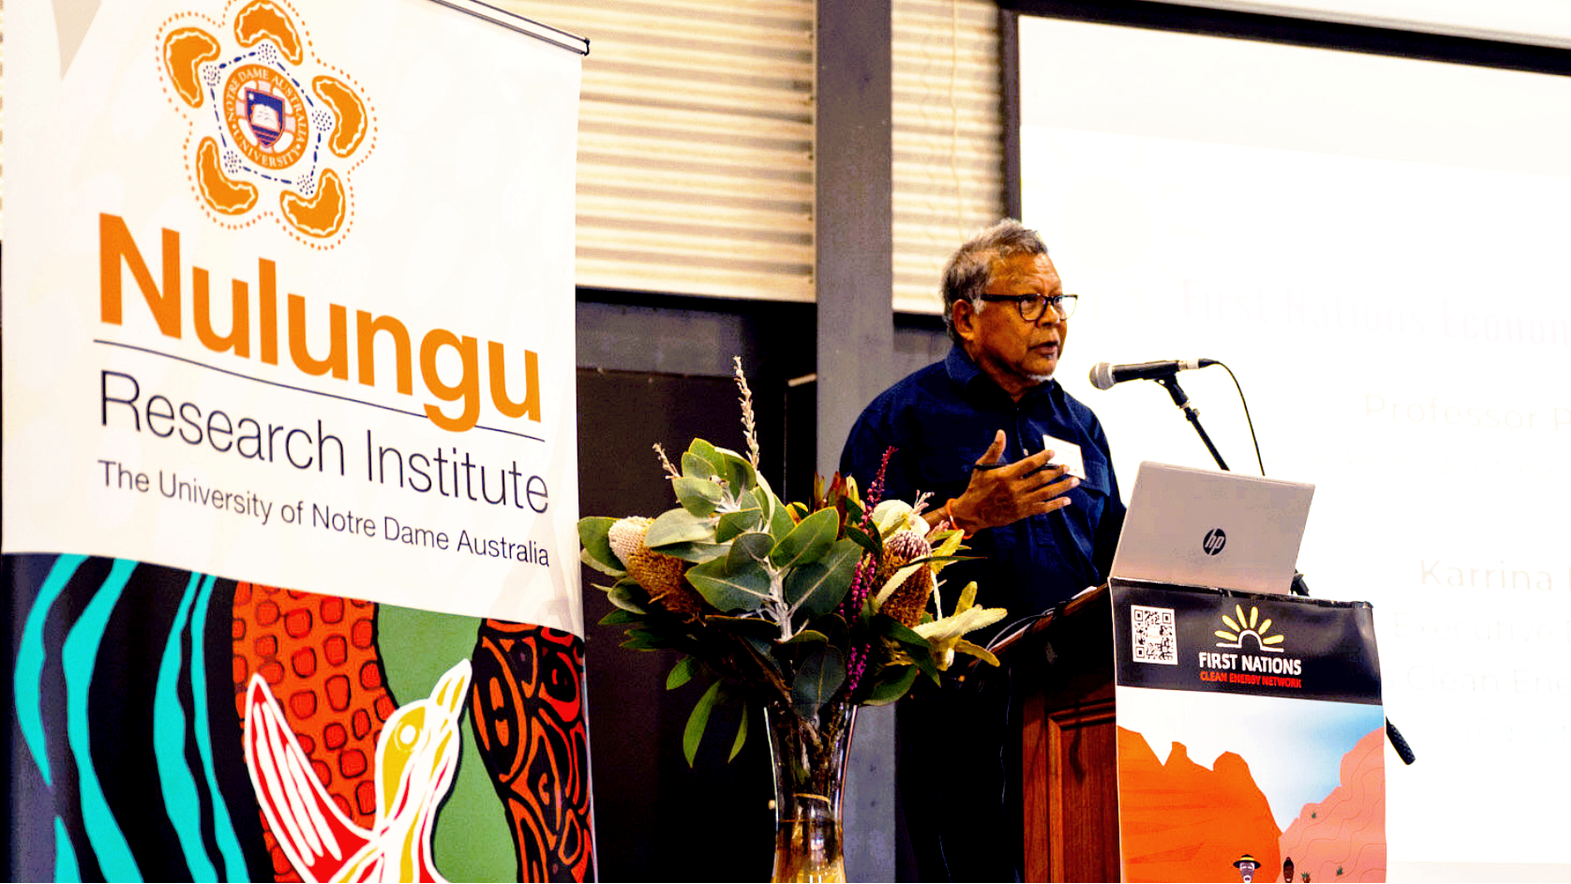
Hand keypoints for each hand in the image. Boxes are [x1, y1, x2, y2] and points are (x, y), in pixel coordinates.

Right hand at [947, 430, 1077, 532]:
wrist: (972, 512)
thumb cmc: (977, 487)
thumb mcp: (982, 466)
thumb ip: (995, 450)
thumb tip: (1001, 432)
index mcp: (1006, 475)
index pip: (1029, 464)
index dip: (1042, 458)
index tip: (1053, 453)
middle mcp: (1015, 488)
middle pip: (1041, 478)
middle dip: (1057, 472)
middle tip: (1068, 467)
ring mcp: (1020, 502)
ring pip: (1046, 493)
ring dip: (1062, 487)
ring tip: (1074, 481)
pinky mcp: (1022, 512)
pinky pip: (1042, 508)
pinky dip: (1056, 505)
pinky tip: (1066, 501)